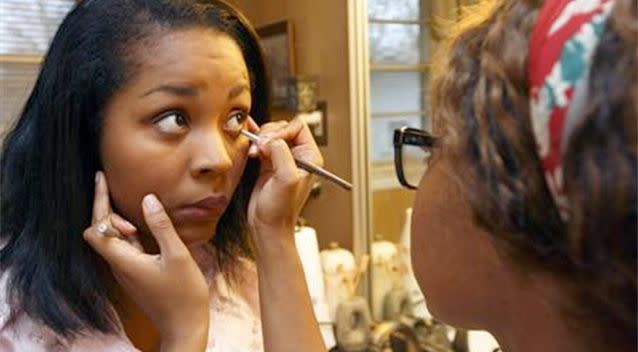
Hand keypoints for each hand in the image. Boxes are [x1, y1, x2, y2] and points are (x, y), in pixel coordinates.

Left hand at [83, 172, 208, 348]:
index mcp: (124, 261)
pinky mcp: (137, 275)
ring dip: (117, 220)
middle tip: (111, 184)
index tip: (102, 179)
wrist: (184, 328)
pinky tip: (143, 225)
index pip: (96, 229)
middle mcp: (120, 266)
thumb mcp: (177, 256)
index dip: (98, 202)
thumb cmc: (183, 295)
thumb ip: (162, 226)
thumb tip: (148, 199)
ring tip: (129, 202)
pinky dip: (129, 232)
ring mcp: (127, 272)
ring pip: (112, 240)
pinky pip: (126, 249)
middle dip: (104, 207)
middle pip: (99, 232)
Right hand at [246, 116, 323, 239]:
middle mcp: (298, 156)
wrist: (268, 226)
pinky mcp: (268, 164)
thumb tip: (271, 138)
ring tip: (254, 153)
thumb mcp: (286, 179)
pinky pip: (262, 145)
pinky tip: (250, 150)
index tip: (270, 142)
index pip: (298, 127)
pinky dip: (254, 145)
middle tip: (260, 147)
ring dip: (260, 140)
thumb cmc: (281, 210)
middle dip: (269, 134)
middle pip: (283, 128)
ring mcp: (283, 159)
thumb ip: (281, 153)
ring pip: (271, 134)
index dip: (282, 131)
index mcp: (310, 157)